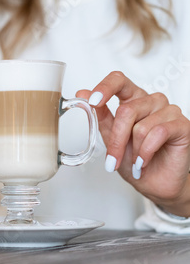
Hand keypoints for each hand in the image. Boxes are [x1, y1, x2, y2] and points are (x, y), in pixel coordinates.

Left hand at [77, 71, 189, 216]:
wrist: (152, 183)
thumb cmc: (132, 159)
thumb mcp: (110, 137)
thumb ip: (99, 114)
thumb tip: (83, 93)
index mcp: (132, 99)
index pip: (119, 80)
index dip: (105, 87)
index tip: (93, 101)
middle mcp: (151, 101)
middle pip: (127, 110)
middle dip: (117, 139)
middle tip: (113, 159)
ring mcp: (169, 111)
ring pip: (141, 126)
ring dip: (134, 150)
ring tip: (135, 160)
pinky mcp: (182, 125)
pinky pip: (158, 133)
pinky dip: (146, 152)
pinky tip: (143, 160)